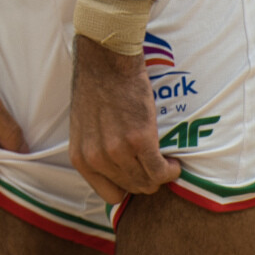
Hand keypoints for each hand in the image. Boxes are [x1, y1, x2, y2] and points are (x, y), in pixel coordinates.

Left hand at [69, 36, 177, 206]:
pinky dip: (170, 170)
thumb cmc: (96, 87)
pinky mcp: (140, 140)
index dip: (127, 188)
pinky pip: (160, 170)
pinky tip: (173, 163)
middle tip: (156, 167)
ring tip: (166, 164)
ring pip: (147, 182)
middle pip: (131, 188)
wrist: (105, 60)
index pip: (109, 193)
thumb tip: (113, 169)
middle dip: (146, 181)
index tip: (138, 177)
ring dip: (161, 176)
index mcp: (80, 157)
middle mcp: (97, 159)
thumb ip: (94, 150)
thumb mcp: (83, 126)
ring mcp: (118, 151)